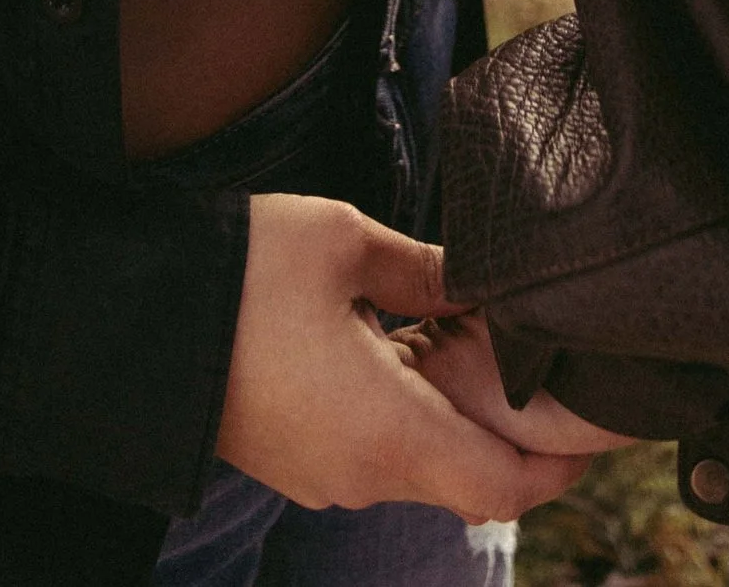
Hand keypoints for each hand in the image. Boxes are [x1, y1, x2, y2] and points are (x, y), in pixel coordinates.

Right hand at [217, 196, 598, 518]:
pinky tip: (392, 347)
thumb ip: (427, 270)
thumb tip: (482, 283)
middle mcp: (361, 474)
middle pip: (464, 477)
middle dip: (504, 428)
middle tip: (525, 358)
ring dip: (446, 414)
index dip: (558, 465)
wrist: (137, 319)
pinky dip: (401, 413)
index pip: (502, 485)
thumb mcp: (346, 243)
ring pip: (416, 463)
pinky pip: (370, 452)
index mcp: (388, 432)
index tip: (592, 428)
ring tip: (456, 336)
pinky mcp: (293, 459)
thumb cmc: (243, 276)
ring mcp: (322, 475)